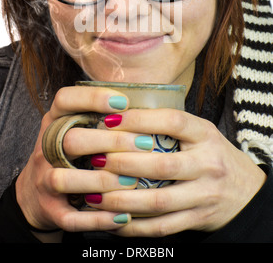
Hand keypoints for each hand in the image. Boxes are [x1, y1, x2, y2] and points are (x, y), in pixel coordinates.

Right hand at [15, 86, 144, 237]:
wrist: (36, 192)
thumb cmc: (70, 154)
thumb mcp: (76, 127)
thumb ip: (101, 117)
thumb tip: (149, 109)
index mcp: (54, 121)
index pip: (64, 99)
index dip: (92, 98)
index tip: (123, 102)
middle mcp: (45, 147)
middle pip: (71, 139)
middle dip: (110, 141)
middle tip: (145, 143)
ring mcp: (44, 179)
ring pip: (65, 179)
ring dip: (102, 180)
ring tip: (133, 181)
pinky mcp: (50, 209)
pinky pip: (71, 217)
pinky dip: (97, 218)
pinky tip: (122, 216)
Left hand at [80, 108, 266, 236]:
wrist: (245, 191)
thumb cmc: (212, 155)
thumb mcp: (200, 132)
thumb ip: (170, 126)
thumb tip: (121, 115)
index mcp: (205, 135)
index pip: (173, 122)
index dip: (140, 120)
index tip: (110, 120)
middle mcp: (208, 164)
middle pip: (161, 164)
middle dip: (123, 163)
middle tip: (95, 159)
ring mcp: (204, 194)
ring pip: (158, 200)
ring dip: (122, 199)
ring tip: (95, 195)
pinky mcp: (198, 219)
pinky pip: (162, 226)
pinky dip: (134, 226)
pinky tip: (113, 220)